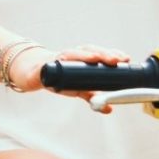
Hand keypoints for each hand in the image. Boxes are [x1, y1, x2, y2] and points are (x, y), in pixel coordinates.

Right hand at [15, 44, 129, 106]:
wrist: (33, 73)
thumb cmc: (59, 77)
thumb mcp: (78, 88)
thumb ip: (92, 96)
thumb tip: (108, 108)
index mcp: (82, 59)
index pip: (99, 53)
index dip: (111, 54)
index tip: (125, 58)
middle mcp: (71, 56)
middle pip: (88, 50)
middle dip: (102, 54)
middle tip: (116, 60)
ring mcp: (58, 59)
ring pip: (71, 53)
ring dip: (84, 54)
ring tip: (95, 58)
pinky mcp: (44, 67)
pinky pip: (51, 63)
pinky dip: (58, 62)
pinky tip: (62, 61)